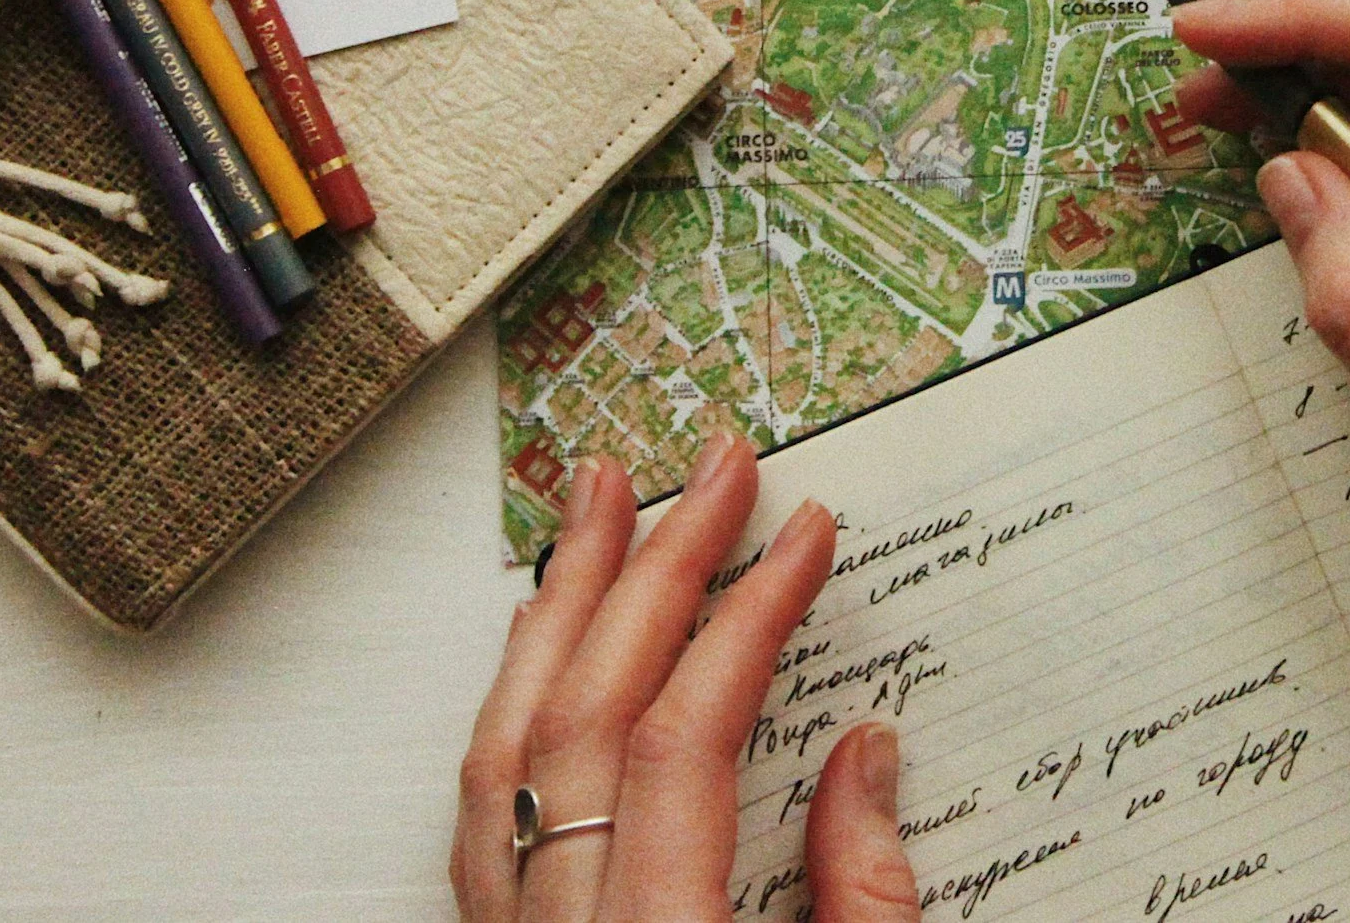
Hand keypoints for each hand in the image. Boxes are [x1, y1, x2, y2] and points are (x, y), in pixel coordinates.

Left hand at [452, 431, 919, 921]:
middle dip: (656, 570)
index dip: (749, 621)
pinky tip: (540, 634)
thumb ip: (862, 902)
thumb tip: (864, 756)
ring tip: (601, 502)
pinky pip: (484, 806)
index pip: (685, 741)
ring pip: (510, 743)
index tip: (803, 534)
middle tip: (715, 471)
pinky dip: (515, 699)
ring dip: (564, 604)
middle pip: (588, 713)